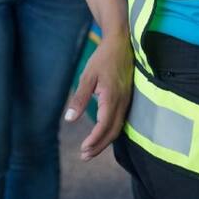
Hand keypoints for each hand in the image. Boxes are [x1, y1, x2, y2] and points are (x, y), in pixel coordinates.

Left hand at [64, 30, 133, 160]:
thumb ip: (79, 98)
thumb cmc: (103, 58)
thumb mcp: (87, 76)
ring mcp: (127, 100)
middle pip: (113, 131)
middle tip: (85, 156)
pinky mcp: (128, 98)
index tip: (82, 149)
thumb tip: (69, 119)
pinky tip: (103, 135)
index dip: (94, 140)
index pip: (104, 126)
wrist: (121, 43)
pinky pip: (122, 120)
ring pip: (119, 127)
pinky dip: (112, 132)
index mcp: (112, 97)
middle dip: (99, 146)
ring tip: (91, 150)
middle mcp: (122, 102)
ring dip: (105, 141)